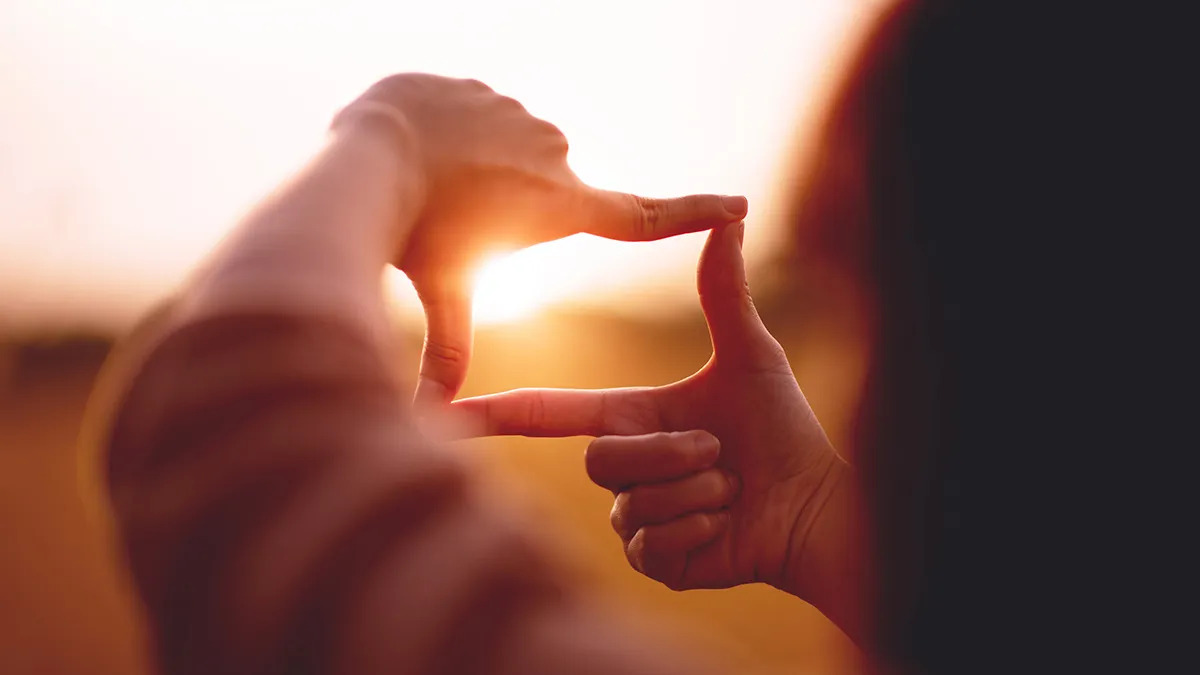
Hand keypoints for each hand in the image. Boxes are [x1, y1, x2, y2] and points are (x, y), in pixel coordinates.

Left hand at [333, 74, 748, 404]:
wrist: (373, 148)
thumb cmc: (412, 229)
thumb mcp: (442, 291)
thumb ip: (447, 351)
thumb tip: (429, 420)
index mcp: (560, 206)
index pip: (645, 217)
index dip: (695, 214)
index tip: (737, 205)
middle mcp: (556, 156)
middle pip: (539, 196)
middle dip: (503, 208)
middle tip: (452, 218)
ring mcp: (524, 115)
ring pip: (505, 156)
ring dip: (475, 171)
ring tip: (432, 184)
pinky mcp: (492, 90)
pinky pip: (478, 121)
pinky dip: (453, 139)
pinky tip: (422, 148)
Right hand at [451, 223, 846, 593]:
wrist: (813, 504)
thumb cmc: (782, 428)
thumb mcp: (749, 354)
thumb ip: (724, 291)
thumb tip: (729, 217)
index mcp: (630, 416)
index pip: (549, 414)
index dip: (493, 413)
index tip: (438, 412)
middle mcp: (623, 467)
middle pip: (600, 460)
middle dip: (671, 453)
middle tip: (719, 452)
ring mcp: (633, 517)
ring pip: (630, 503)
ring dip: (695, 491)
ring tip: (729, 487)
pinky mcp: (654, 560)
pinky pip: (651, 544)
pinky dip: (699, 529)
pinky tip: (726, 525)